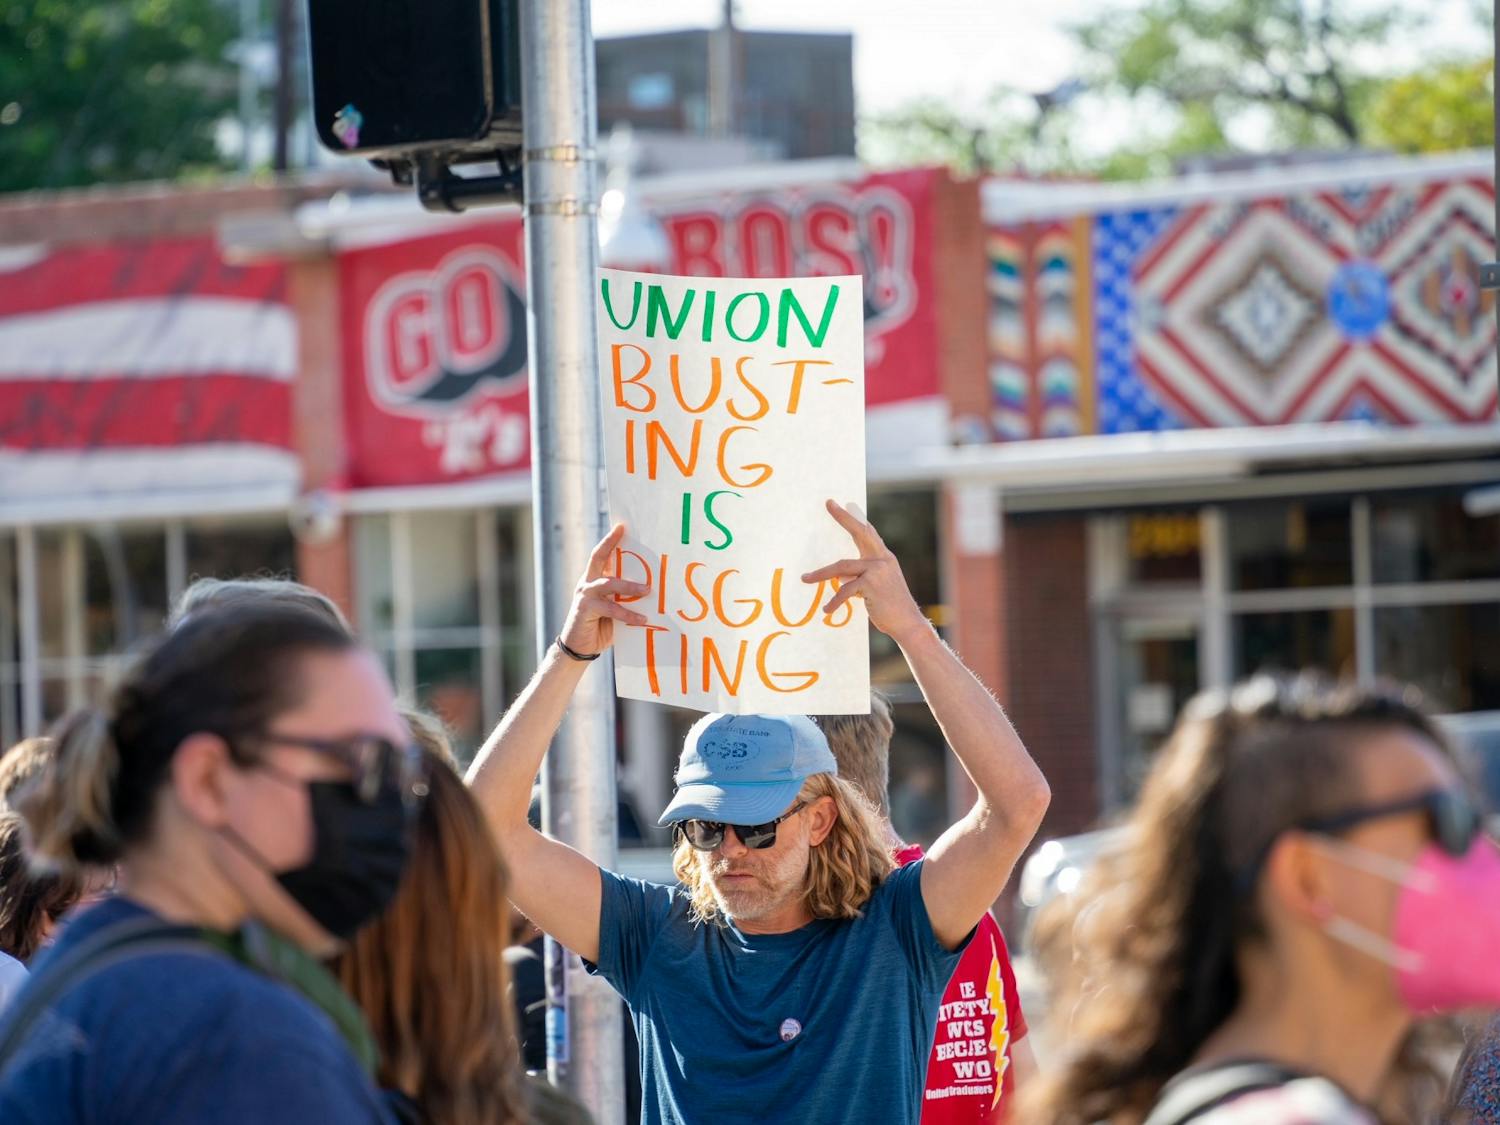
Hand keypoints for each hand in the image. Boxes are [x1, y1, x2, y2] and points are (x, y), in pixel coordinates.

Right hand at [558, 524, 648, 656]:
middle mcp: (587, 583)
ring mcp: (584, 594)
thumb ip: (624, 598)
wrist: (579, 648)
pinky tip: (641, 619)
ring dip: (629, 587)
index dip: (610, 540)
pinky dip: (627, 613)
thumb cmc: (600, 627)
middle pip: (598, 557)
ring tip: (647, 590)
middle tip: (624, 533)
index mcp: (594, 579)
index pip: (602, 555)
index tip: (621, 527)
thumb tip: (650, 592)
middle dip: (611, 543)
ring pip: (608, 583)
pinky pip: (610, 608)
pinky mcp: (585, 608)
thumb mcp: (614, 609)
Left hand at [801, 500, 930, 645]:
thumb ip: (859, 577)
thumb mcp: (874, 588)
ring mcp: (878, 571)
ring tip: (805, 579)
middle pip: (860, 532)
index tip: (842, 505)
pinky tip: (827, 611)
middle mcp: (882, 559)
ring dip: (820, 574)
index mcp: (884, 558)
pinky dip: (834, 601)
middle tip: (829, 503)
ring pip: (842, 567)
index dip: (855, 519)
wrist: (907, 624)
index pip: (868, 532)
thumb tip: (839, 576)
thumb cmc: (890, 607)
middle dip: (844, 517)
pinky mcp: (871, 585)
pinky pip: (845, 590)